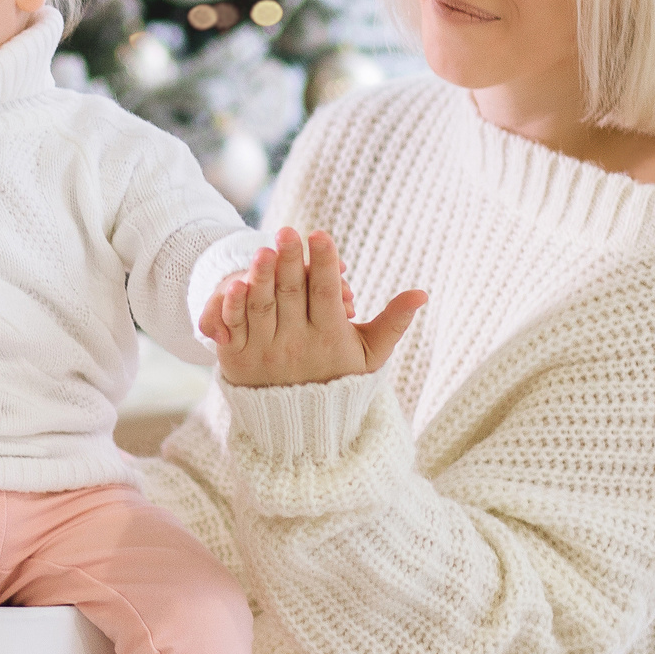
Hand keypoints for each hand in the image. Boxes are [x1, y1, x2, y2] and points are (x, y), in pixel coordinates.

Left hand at [200, 227, 426, 388]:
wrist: (301, 422)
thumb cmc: (340, 378)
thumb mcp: (370, 355)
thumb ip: (393, 323)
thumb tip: (422, 294)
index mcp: (329, 336)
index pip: (325, 294)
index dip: (323, 264)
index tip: (321, 234)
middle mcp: (296, 343)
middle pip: (292, 296)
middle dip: (290, 262)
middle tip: (288, 231)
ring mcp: (265, 351)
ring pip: (262, 308)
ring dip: (262, 278)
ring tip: (264, 249)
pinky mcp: (237, 359)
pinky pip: (235, 328)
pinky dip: (233, 307)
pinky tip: (235, 283)